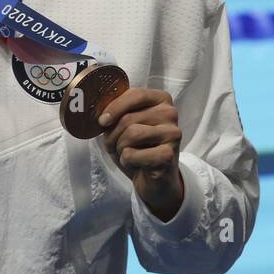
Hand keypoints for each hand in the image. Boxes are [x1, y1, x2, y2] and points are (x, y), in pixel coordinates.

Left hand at [99, 87, 183, 221]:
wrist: (153, 178)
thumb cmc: (136, 147)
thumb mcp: (123, 125)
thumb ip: (116, 113)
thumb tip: (99, 114)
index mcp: (160, 100)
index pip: (136, 94)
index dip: (114, 107)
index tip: (102, 121)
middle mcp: (171, 113)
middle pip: (129, 118)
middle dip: (113, 135)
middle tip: (117, 145)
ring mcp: (173, 134)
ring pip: (131, 134)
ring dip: (120, 148)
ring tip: (127, 153)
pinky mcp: (169, 154)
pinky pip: (132, 154)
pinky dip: (126, 161)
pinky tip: (137, 164)